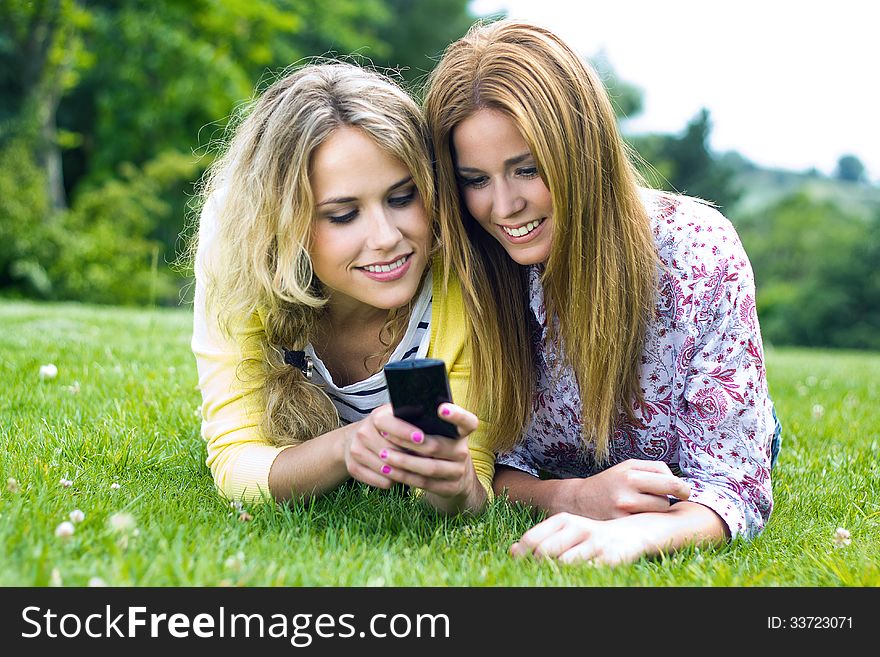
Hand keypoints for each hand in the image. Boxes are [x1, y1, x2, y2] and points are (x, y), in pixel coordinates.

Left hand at [344, 403, 480, 499]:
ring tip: (383, 454)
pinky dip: (403, 476)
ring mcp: (458, 471)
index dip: (457, 415)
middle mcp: (463, 451)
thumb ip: (427, 422)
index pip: (468, 421)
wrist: (454, 476)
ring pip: (428, 467)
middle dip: (407, 441)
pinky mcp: (449, 488)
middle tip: (384, 434)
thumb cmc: (438, 444)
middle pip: (435, 446)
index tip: (441, 408)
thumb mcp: (439, 432)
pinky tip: (388, 470)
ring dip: (402, 461)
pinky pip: (423, 483)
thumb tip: (400, 414)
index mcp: (462, 432)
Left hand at [510, 512, 650, 566]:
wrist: (635, 533)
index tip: (518, 566)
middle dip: (537, 566)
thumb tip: (511, 551)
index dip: (522, 556)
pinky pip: (588, 572)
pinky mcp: (612, 558)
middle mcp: (579, 528)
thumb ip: (541, 539)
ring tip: (557, 576)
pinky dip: (579, 577)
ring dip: (557, 574)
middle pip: (544, 553)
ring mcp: (596, 543)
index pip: (532, 540)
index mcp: (564, 520)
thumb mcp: (567, 531)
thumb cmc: (592, 535)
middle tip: (536, 574)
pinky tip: (577, 577)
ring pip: (564, 564)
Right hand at [558, 459, 689, 519]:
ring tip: (643, 506)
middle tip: (666, 500)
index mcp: (631, 472)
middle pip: (666, 500)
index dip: (682, 487)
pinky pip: (646, 523)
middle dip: (668, 499)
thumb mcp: (628, 467)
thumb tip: (680, 483)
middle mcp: (627, 488)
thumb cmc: (610, 482)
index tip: (685, 492)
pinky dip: (645, 520)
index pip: (670, 481)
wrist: (579, 500)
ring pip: (657, 513)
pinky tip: (636, 516)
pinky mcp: (619, 523)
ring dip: (655, 510)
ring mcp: (623, 507)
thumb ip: (654, 470)